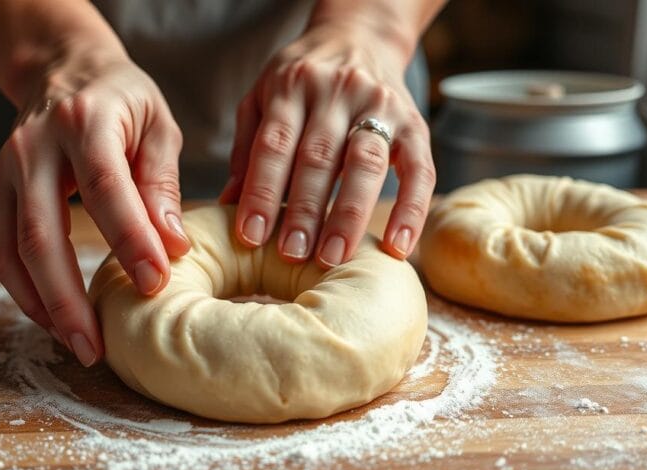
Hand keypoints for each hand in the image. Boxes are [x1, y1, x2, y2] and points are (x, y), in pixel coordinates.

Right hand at [0, 49, 189, 365]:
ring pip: (13, 252)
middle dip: (68, 298)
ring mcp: (6, 171)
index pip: (105, 189)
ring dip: (43, 306)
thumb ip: (162, 184)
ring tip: (80, 345)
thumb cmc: (122, 100)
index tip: (155, 284)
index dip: (129, 240)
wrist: (63, 70)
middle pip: (41, 234)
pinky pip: (3, 253)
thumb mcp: (157, 125)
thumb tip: (172, 246)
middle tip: (97, 347)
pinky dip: (26, 293)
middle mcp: (34, 148)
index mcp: (84, 122)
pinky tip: (56, 319)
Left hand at [220, 23, 435, 267]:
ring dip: (348, 214)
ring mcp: (380, 106)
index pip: (274, 144)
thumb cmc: (302, 80)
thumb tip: (227, 203)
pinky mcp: (414, 124)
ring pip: (364, 163)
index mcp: (293, 85)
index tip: (251, 236)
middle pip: (318, 157)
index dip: (262, 191)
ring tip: (332, 257)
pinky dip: (411, 211)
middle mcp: (338, 91)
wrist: (360, 36)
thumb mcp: (263, 98)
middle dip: (304, 211)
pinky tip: (397, 248)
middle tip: (292, 255)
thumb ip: (247, 148)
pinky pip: (419, 171)